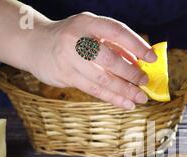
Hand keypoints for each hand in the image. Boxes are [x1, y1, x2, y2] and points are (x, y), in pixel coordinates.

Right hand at [27, 12, 156, 109]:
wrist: (34, 43)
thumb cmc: (71, 38)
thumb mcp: (90, 32)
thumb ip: (114, 45)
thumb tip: (140, 63)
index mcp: (88, 22)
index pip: (117, 31)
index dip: (137, 45)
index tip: (152, 57)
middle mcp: (76, 39)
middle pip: (110, 59)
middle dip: (131, 73)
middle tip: (145, 82)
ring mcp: (68, 58)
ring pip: (102, 79)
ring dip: (124, 90)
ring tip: (140, 98)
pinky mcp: (65, 75)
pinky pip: (94, 90)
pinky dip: (112, 97)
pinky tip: (126, 103)